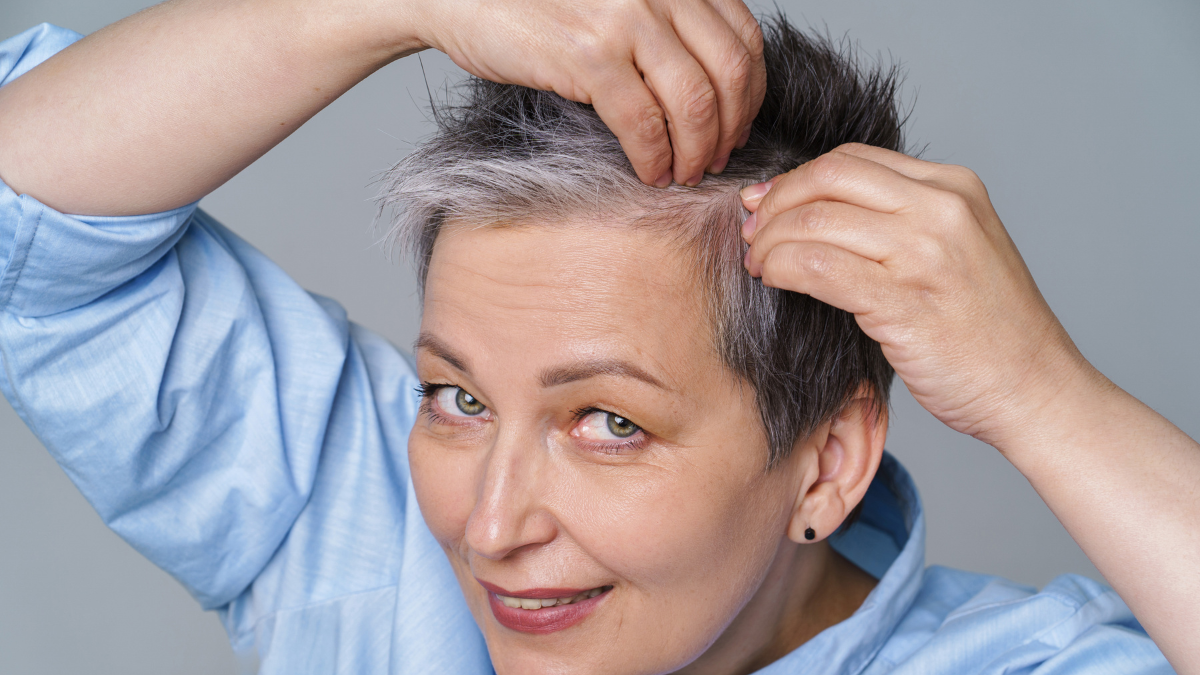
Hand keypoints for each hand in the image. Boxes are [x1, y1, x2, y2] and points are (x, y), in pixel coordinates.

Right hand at [410, 0, 765, 186]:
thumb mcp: (618, 0)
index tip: (737, 126)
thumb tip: (711, 88)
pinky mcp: (589, 56)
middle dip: (730, 129)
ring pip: (695, 104)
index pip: (744, 39)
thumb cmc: (537, 3)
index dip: (750, 93)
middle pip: (729, 74)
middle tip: (715, 159)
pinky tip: (650, 173)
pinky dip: (655, 159)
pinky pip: (643, 124)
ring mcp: (625, 19)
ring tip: (684, 173)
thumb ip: (664, 24)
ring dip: (697, 151)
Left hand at [740, 143, 1089, 450]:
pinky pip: (817, 266)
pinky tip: (773, 280)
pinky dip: (781, 268)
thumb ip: (899, 223)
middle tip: (751, 232)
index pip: (852, 159)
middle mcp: (942, 208)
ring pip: (814, 220)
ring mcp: (925, 251)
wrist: (1035, 389)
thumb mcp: (955, 250)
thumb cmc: (987, 331)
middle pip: (827, 178)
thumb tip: (815, 211)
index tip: (767, 203)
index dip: (797, 179)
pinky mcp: (904, 299)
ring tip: (758, 263)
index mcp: (954, 186)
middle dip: (775, 202)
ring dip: (770, 240)